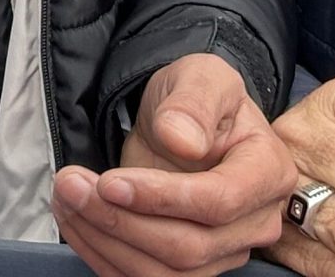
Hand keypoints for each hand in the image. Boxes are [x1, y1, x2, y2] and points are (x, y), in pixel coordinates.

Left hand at [54, 54, 294, 276]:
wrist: (183, 122)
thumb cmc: (196, 96)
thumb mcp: (199, 76)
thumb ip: (193, 104)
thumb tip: (183, 142)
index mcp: (268, 172)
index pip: (219, 202)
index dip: (161, 198)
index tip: (109, 181)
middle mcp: (256, 222)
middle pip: (190, 247)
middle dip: (121, 221)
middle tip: (70, 184)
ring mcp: (228, 250)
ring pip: (167, 273)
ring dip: (107, 241)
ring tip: (66, 198)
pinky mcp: (196, 266)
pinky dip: (106, 257)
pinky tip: (77, 223)